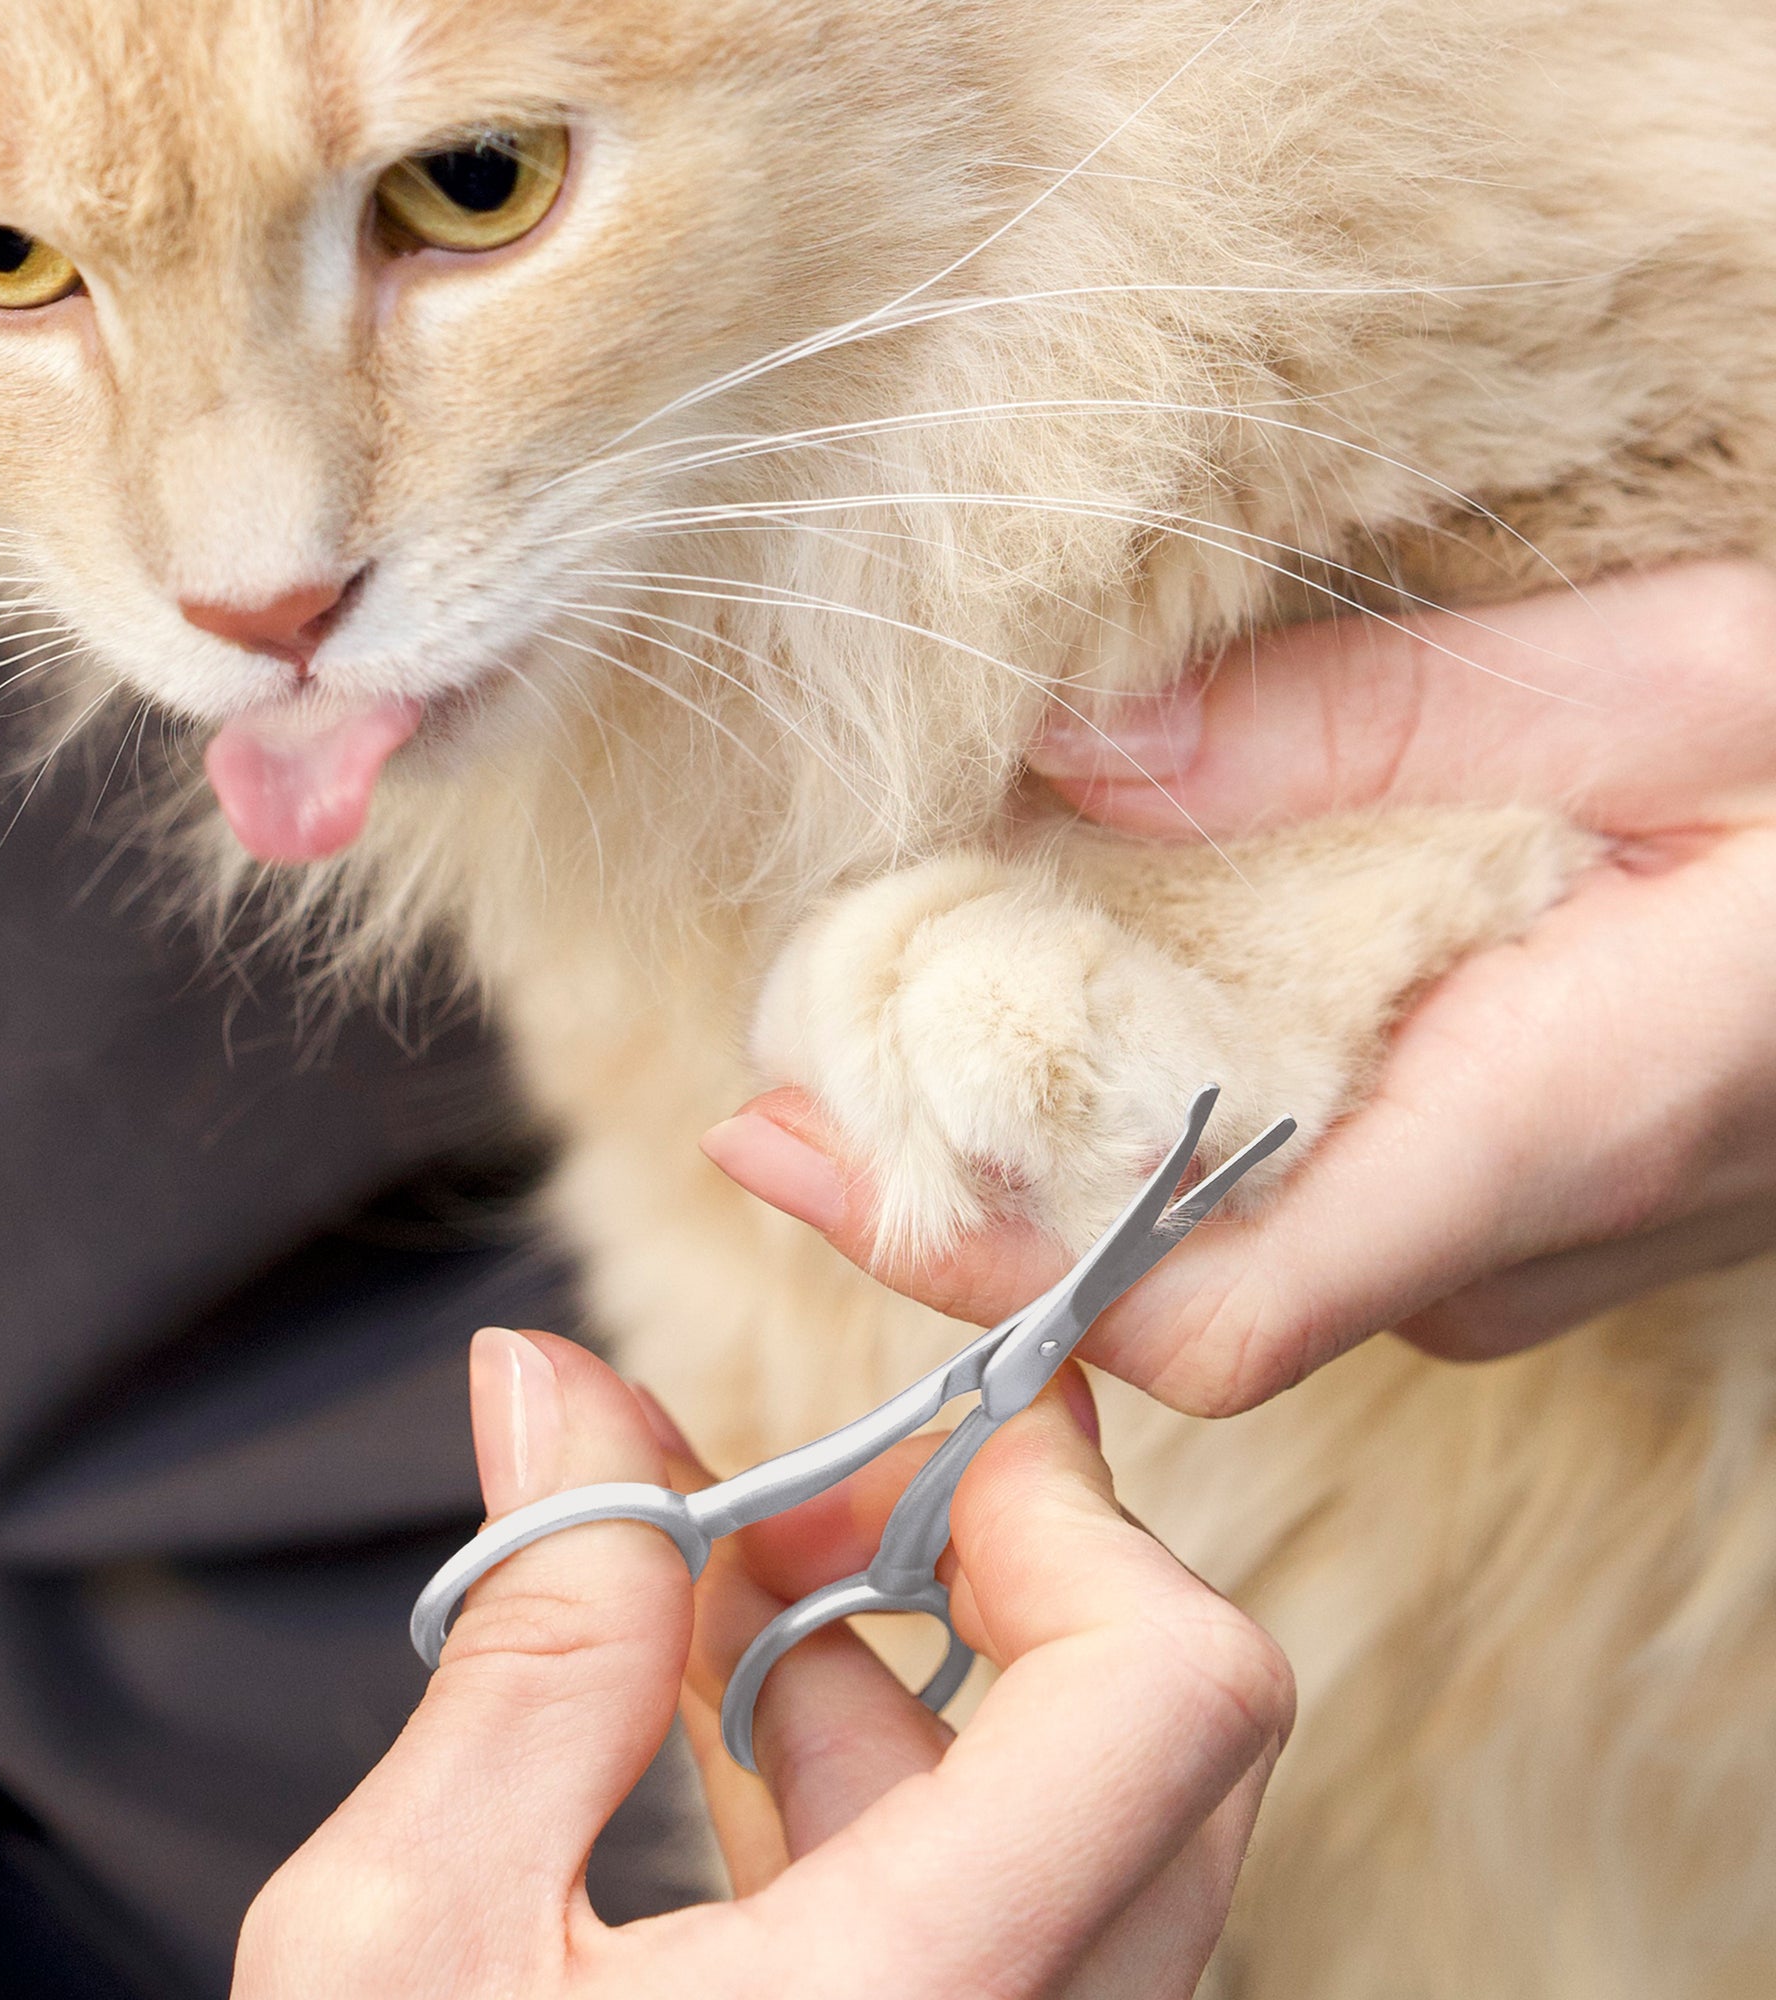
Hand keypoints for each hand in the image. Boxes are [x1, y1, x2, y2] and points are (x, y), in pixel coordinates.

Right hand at [232, 1329, 1290, 1998]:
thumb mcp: (405, 1940)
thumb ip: (533, 1635)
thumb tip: (553, 1380)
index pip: (1171, 1690)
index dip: (1067, 1507)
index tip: (925, 1419)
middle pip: (1166, 1739)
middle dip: (990, 1568)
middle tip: (810, 1494)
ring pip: (1095, 1827)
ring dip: (927, 1675)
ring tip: (727, 1599)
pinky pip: (1021, 1914)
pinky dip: (906, 1790)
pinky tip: (740, 1738)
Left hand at [702, 561, 1775, 1410]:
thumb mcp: (1679, 682)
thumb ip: (1372, 725)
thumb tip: (1077, 751)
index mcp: (1546, 1130)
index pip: (1195, 1312)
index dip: (975, 1258)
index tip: (790, 1138)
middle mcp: (1509, 1237)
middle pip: (1162, 1282)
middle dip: (965, 1183)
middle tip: (802, 1040)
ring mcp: (1515, 1240)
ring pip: (1225, 1239)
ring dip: (1054, 1137)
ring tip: (899, 1000)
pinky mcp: (1517, 1195)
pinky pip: (1295, 1194)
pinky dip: (1162, 1111)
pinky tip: (1085, 992)